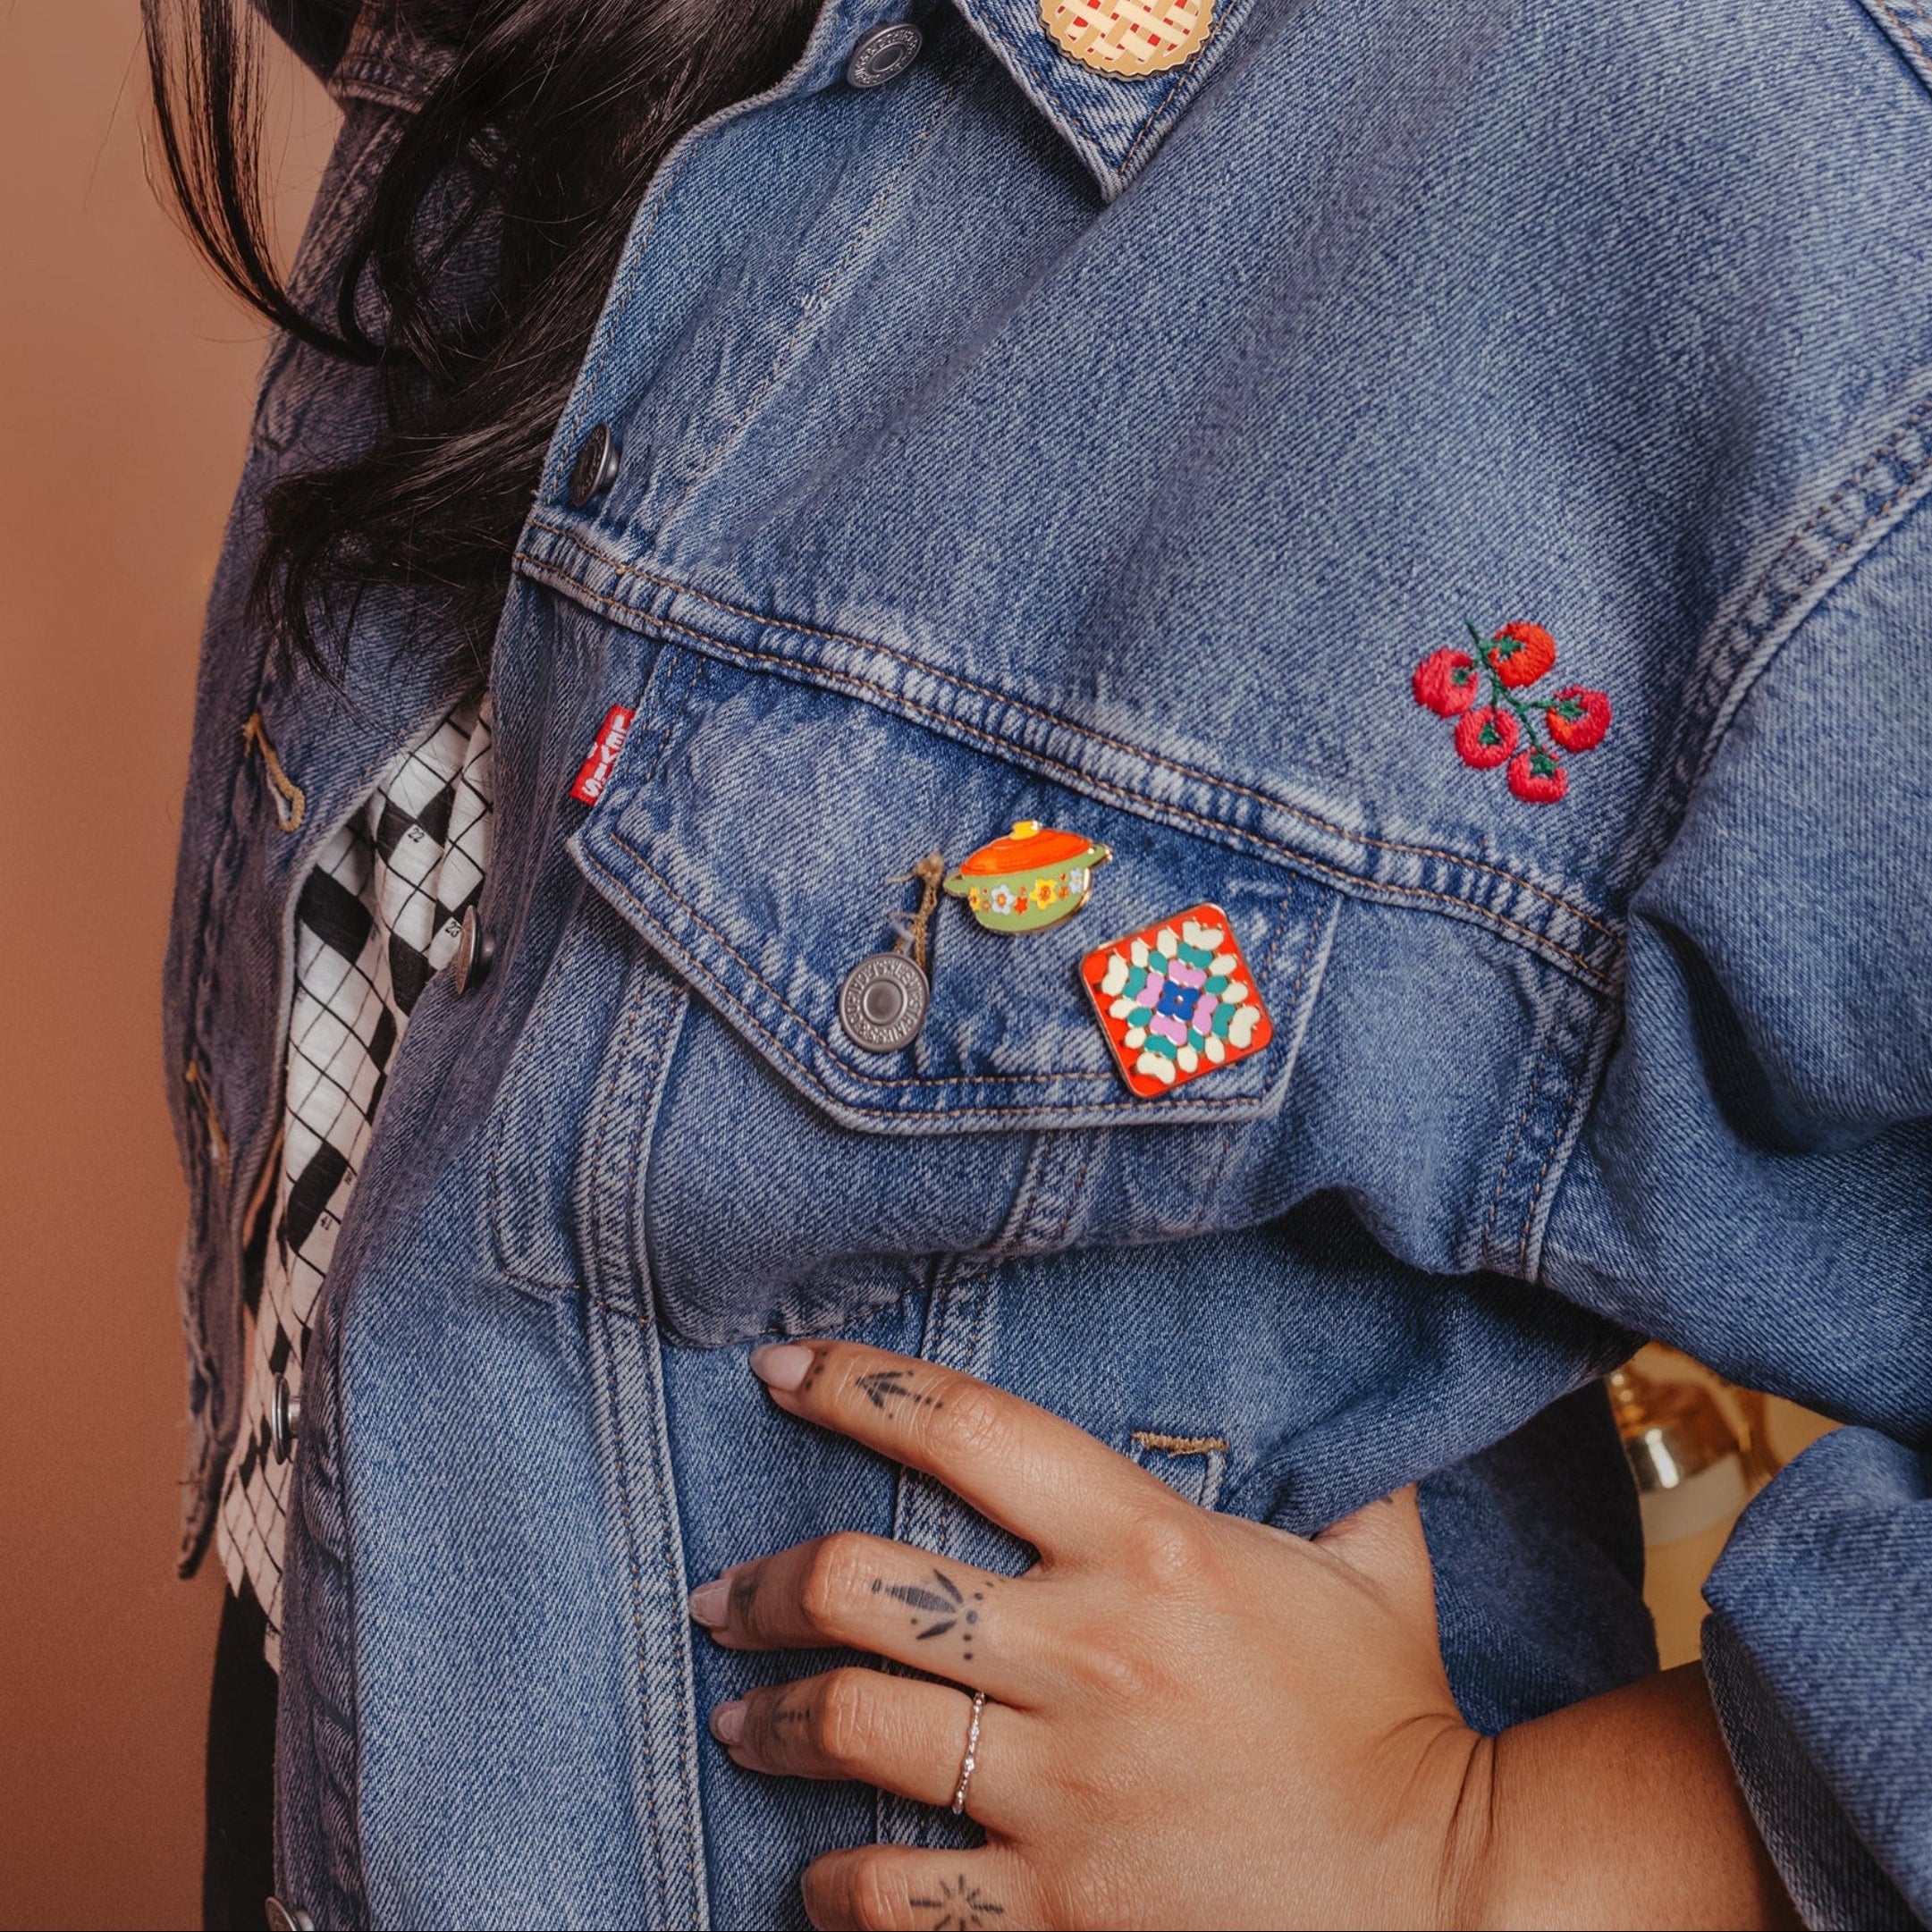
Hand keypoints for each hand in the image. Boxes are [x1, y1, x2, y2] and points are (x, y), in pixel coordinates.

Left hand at [687, 1338, 1490, 1929]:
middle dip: (765, 1584)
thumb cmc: (1397, 1716)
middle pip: (862, 1583)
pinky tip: (814, 1876)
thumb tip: (1341, 1403)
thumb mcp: (1376, 1565)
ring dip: (769, 1722)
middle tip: (725, 1597)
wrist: (1447, 1899)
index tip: (778, 1371)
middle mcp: (1087, 1650)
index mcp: (1152, 1546)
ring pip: (850, 1729)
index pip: (968, 1428)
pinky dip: (833, 1887)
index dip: (856, 1385)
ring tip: (738, 1718)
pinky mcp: (1060, 1910)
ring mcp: (1064, 1788)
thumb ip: (1337, 1472)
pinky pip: (896, 1897)